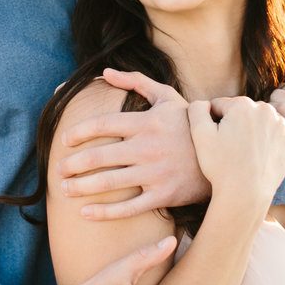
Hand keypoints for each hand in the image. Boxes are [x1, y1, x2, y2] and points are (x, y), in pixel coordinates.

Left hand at [58, 69, 209, 219]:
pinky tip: (85, 213)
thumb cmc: (190, 125)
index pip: (103, 124)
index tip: (64, 140)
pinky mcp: (164, 195)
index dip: (79, 132)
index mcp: (146, 122)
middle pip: (100, 155)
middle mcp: (148, 146)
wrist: (226, 156)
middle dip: (73, 163)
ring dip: (81, 187)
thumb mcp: (167, 97)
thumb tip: (105, 72)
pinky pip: (129, 207)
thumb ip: (136, 82)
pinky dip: (105, 212)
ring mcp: (156, 172)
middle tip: (57, 169)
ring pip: (110, 182)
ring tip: (64, 189)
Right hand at [188, 97, 284, 205]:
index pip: (221, 105)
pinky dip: (266, 142)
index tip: (215, 140)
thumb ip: (197, 109)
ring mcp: (282, 126)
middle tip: (229, 147)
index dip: (213, 122)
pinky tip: (257, 155)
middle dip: (234, 124)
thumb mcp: (199, 134)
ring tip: (243, 152)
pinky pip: (273, 135)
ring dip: (251, 131)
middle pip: (242, 111)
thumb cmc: (220, 165)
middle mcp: (266, 110)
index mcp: (243, 105)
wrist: (246, 194)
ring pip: (259, 122)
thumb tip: (203, 102)